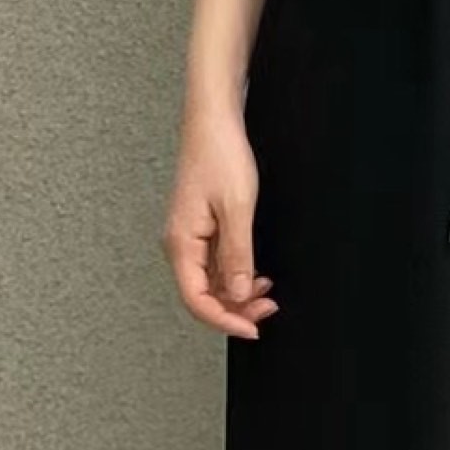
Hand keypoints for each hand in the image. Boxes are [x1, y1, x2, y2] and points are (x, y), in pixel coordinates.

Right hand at [163, 114, 278, 339]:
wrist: (213, 122)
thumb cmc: (220, 155)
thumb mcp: (237, 209)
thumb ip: (237, 255)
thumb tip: (237, 293)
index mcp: (181, 243)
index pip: (197, 299)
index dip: (224, 319)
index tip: (253, 328)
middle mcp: (180, 245)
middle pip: (203, 295)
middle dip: (236, 308)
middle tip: (269, 309)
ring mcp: (190, 238)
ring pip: (211, 282)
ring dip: (238, 293)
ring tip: (268, 292)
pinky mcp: (201, 230)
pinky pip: (215, 265)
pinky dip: (236, 275)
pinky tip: (256, 274)